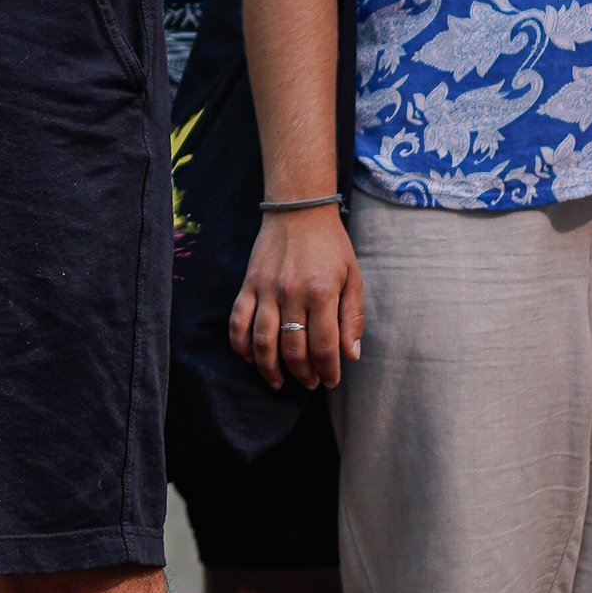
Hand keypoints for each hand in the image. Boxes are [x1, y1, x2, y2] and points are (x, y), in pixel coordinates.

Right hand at [229, 202, 363, 390]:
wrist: (298, 210)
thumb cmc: (331, 246)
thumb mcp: (353, 277)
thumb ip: (353, 317)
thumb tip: (351, 355)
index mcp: (321, 293)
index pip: (323, 347)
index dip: (328, 371)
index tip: (331, 380)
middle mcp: (291, 294)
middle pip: (292, 350)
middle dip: (303, 374)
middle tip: (310, 382)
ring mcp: (266, 290)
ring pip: (262, 342)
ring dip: (270, 369)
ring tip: (280, 381)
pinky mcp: (248, 285)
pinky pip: (238, 321)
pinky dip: (241, 345)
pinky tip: (250, 359)